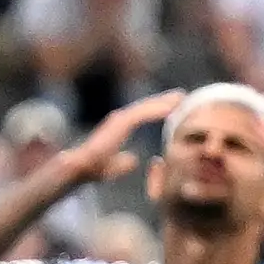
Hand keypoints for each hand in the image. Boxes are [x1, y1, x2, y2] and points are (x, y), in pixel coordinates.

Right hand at [64, 87, 185, 185]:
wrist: (82, 166)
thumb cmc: (94, 168)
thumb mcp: (114, 166)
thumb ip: (123, 163)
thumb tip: (133, 160)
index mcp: (120, 127)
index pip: (143, 115)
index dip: (158, 110)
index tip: (174, 107)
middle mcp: (120, 119)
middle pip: (146, 107)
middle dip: (164, 100)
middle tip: (182, 95)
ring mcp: (119, 119)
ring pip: (146, 107)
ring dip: (163, 101)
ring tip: (181, 97)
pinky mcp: (120, 122)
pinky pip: (142, 114)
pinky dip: (157, 110)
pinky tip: (170, 107)